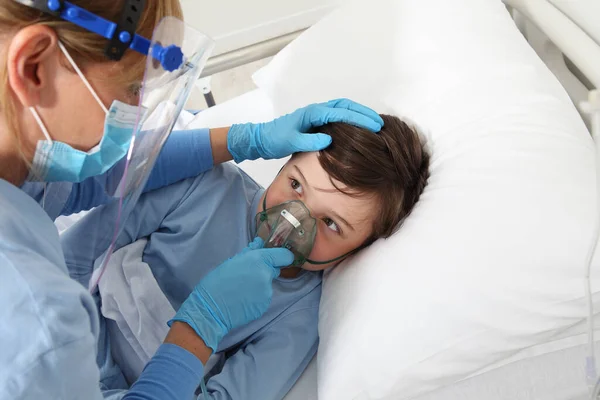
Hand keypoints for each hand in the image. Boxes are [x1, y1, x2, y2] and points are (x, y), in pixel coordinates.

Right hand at [168, 238, 292, 350]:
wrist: (211, 309)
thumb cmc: (217, 282)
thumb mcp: (231, 262)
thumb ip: (249, 252)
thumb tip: (259, 243)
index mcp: (258, 260)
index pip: (285, 256)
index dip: (282, 257)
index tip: (277, 259)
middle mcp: (266, 275)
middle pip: (274, 270)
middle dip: (265, 271)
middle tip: (248, 276)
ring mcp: (267, 292)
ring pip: (267, 285)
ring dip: (259, 285)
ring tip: (241, 290)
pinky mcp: (264, 306)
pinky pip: (263, 297)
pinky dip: (256, 297)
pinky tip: (243, 299)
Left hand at [226, 98, 383, 161]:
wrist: (263, 139)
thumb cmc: (276, 139)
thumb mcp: (291, 142)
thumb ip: (310, 141)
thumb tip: (330, 140)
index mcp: (313, 113)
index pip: (341, 113)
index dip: (359, 119)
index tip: (374, 126)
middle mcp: (317, 110)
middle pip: (345, 105)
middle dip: (363, 112)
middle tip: (379, 123)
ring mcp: (317, 115)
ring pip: (343, 108)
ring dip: (358, 113)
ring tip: (374, 123)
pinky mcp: (316, 121)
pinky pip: (338, 115)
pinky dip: (350, 117)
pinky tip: (358, 127)